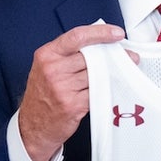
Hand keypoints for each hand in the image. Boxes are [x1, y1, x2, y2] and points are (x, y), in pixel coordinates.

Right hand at [19, 23, 125, 160]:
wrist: (32, 127)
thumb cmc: (42, 96)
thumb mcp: (46, 68)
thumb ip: (68, 55)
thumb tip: (100, 45)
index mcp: (47, 55)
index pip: (77, 36)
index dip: (100, 33)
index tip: (116, 33)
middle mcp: (53, 69)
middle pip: (92, 56)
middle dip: (113, 55)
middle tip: (128, 56)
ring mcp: (62, 88)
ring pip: (98, 74)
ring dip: (113, 73)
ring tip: (122, 72)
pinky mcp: (73, 105)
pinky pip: (98, 92)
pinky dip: (108, 89)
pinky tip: (113, 88)